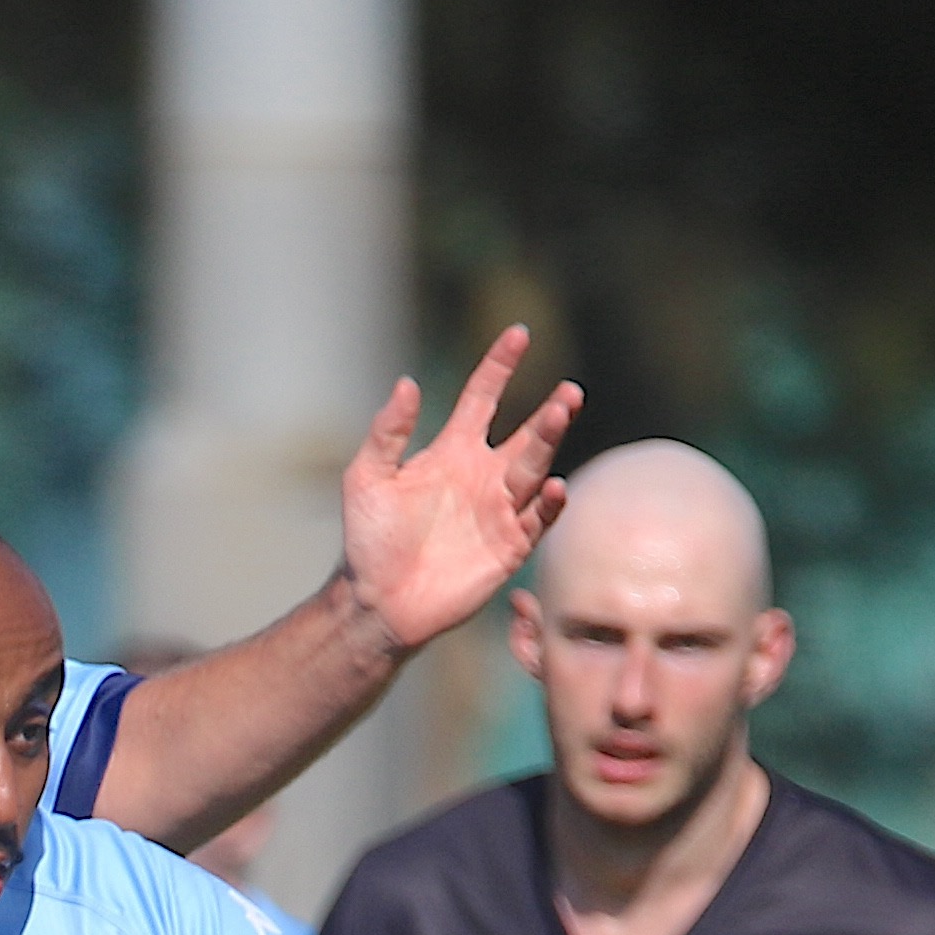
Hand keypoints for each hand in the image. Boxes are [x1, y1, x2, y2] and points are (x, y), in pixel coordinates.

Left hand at [331, 329, 583, 660]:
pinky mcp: (508, 547)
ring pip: (535, 469)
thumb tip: (406, 383)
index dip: (500, 366)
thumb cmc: (368, 539)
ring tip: (564, 414)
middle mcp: (482, 476)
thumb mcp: (366, 477)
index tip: (520, 334)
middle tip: (568, 390)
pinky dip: (547, 504)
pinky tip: (553, 486)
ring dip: (550, 442)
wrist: (376, 600)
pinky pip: (535, 520)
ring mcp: (499, 511)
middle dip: (548, 412)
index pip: (483, 398)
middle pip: (525, 434)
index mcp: (451, 452)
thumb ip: (387, 432)